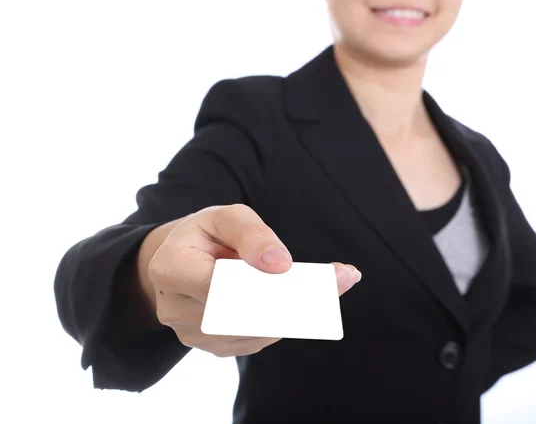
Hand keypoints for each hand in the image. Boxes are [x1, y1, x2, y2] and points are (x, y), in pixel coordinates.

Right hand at [147, 203, 360, 356]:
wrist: (187, 261)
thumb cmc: (207, 235)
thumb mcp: (225, 217)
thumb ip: (251, 233)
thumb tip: (280, 264)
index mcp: (169, 269)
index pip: (215, 284)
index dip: (256, 281)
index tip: (294, 270)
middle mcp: (177, 311)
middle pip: (240, 314)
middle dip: (290, 298)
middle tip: (337, 281)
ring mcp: (197, 336)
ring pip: (257, 330)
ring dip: (298, 309)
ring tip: (333, 284)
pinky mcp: (220, 348)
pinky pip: (261, 338)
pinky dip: (289, 319)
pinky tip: (311, 299)